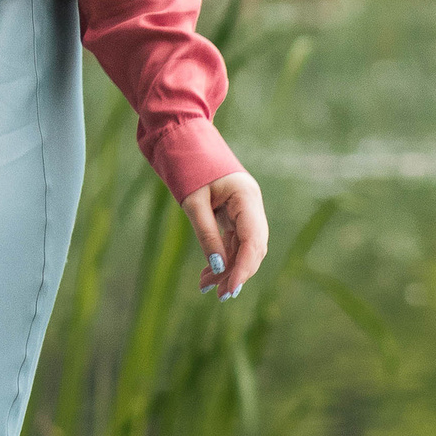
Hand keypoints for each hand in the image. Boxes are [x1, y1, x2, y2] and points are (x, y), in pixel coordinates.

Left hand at [181, 168, 268, 299]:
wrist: (181, 140)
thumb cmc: (186, 167)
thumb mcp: (193, 203)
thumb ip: (206, 234)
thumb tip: (218, 268)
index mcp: (246, 197)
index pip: (253, 240)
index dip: (245, 268)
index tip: (232, 289)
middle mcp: (251, 204)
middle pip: (253, 247)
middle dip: (237, 272)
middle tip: (219, 296)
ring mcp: (245, 209)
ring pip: (243, 247)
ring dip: (227, 268)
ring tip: (206, 288)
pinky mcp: (234, 213)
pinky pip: (233, 241)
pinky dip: (222, 257)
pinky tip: (208, 275)